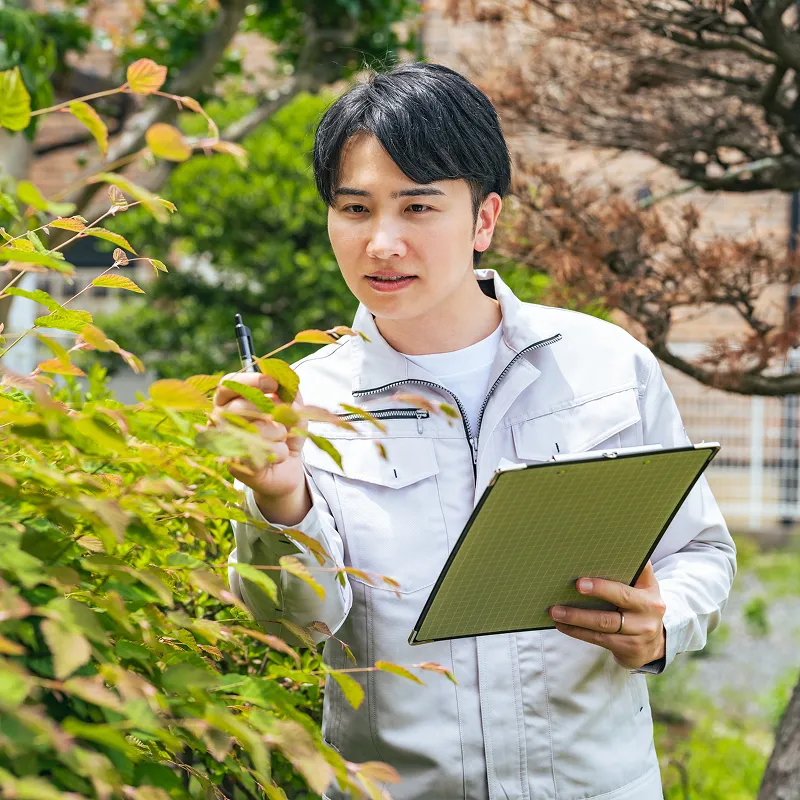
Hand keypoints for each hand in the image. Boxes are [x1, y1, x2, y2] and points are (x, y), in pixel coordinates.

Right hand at [211, 372, 307, 502]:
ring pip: (253, 429)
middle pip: (240, 407)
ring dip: (279, 433)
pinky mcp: (235, 465)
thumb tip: (289, 386)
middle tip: (284, 419)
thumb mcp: (294, 411)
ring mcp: (226, 443)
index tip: (273, 384)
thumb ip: (291, 396)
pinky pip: (261, 452)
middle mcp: (221, 420)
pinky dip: (280, 452)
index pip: (230, 384)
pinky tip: (280, 455)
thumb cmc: (285, 435)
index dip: (250, 381)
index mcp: (230, 401)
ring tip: (283, 439)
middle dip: (271, 411)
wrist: (287, 469)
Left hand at [549, 561, 666, 669]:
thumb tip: (600, 551)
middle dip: (599, 589)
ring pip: (604, 622)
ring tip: (556, 611)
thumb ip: (630, 572)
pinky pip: (598, 638)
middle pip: (622, 596)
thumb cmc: (638, 608)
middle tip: (577, 585)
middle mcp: (649, 609)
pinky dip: (577, 631)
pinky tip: (562, 625)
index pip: (641, 570)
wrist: (653, 646)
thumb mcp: (642, 590)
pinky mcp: (628, 648)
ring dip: (577, 616)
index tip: (604, 555)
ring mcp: (641, 631)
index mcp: (650, 589)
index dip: (625, 562)